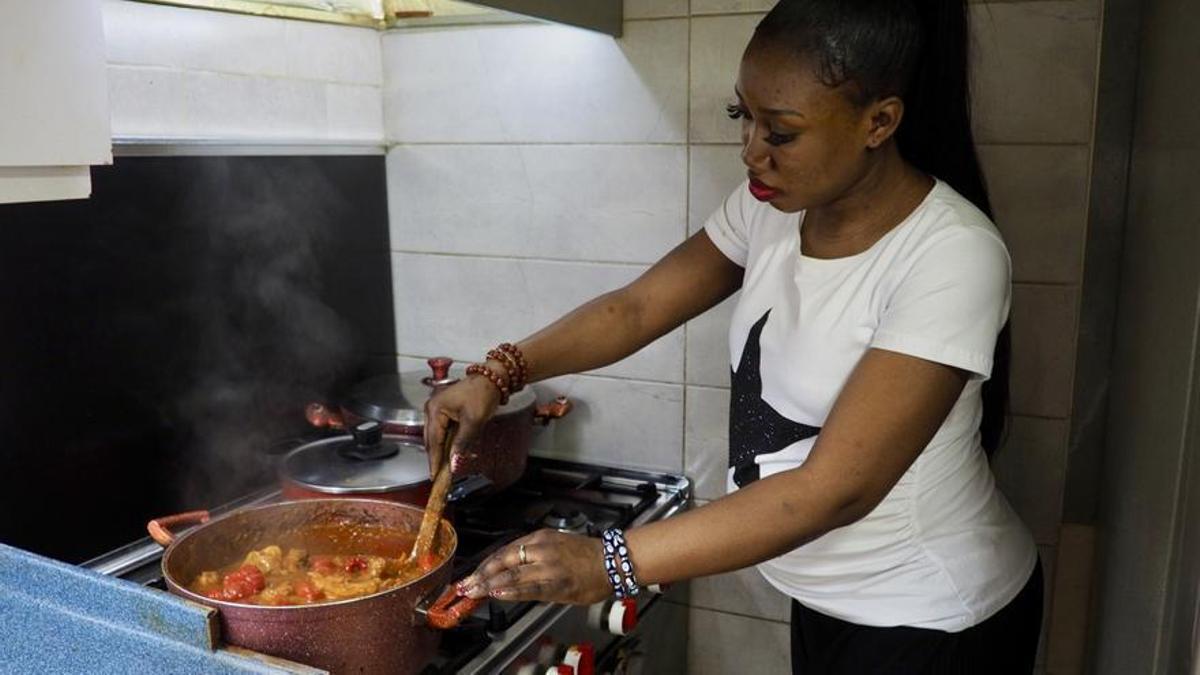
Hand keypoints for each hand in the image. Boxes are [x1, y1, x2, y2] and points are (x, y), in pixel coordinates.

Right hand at [423, 371, 502, 475]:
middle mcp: (432, 409)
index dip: (434, 460)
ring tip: (446, 467)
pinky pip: (443, 430)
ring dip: (442, 451)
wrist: (492, 379)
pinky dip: (447, 442)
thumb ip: (462, 443)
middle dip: (436, 457)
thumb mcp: (473, 421)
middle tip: (440, 475)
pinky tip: (452, 452)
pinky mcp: (445, 410)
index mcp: (435, 410)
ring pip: (437, 436)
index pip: (433, 442)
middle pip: (431, 440)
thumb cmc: (482, 393)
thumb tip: (454, 462)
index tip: (435, 475)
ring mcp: (438, 409)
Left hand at [456, 529, 611, 604]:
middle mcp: (542, 548)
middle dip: (481, 574)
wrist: (613, 561)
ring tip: (473, 591)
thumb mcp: (556, 545)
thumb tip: (510, 572)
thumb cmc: (587, 555)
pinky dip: (512, 590)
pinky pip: (530, 587)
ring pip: (513, 574)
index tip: (472, 574)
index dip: (486, 564)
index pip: (505, 551)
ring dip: (489, 584)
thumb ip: (533, 556)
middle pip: (504, 560)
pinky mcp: (558, 583)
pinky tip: (498, 592)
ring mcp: (549, 566)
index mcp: (540, 538)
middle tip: (465, 585)